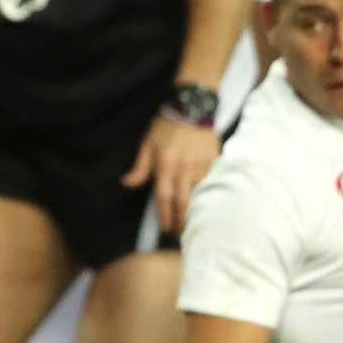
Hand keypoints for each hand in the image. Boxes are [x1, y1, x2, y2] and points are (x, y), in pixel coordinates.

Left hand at [121, 114, 219, 235]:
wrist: (192, 108)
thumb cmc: (166, 127)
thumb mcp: (147, 145)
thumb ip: (140, 168)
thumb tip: (126, 184)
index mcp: (166, 165)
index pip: (164, 197)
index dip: (164, 215)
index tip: (165, 228)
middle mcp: (185, 168)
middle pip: (184, 201)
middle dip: (182, 220)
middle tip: (180, 234)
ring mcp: (202, 166)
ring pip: (200, 195)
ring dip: (197, 212)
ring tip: (195, 226)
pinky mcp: (215, 162)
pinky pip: (213, 184)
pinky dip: (210, 198)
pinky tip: (209, 208)